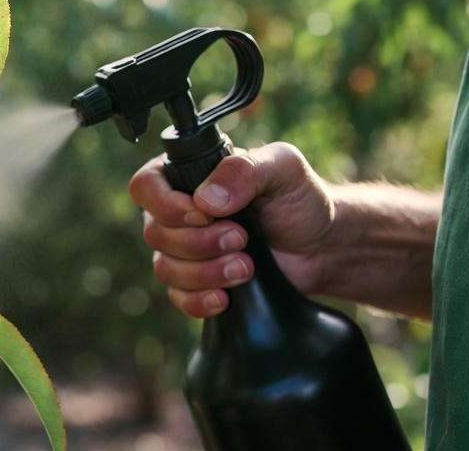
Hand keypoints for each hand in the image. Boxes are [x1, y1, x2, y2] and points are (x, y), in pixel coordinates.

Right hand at [128, 142, 335, 317]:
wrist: (322, 246)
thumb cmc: (299, 199)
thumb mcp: (282, 167)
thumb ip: (244, 170)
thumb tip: (205, 200)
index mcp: (188, 175)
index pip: (146, 186)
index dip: (166, 205)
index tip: (204, 216)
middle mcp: (177, 212)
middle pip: (155, 232)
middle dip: (199, 243)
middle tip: (242, 239)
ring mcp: (184, 250)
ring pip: (165, 267)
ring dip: (204, 272)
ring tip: (246, 267)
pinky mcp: (196, 283)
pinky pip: (178, 297)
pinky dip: (199, 301)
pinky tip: (225, 298)